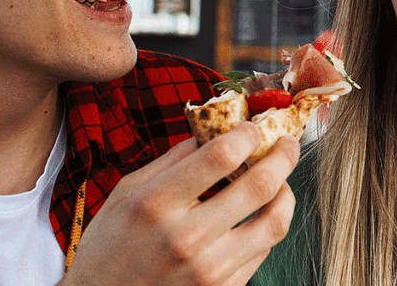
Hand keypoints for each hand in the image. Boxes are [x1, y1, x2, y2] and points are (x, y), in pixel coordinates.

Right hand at [60, 122, 298, 285]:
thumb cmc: (109, 248)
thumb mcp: (126, 193)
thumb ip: (171, 160)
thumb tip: (211, 132)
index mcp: (157, 204)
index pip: (220, 156)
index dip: (247, 134)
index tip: (253, 127)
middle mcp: (187, 238)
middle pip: (259, 185)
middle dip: (283, 155)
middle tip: (286, 143)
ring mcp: (208, 270)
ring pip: (274, 223)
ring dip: (286, 193)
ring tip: (281, 181)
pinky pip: (263, 252)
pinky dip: (268, 226)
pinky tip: (259, 215)